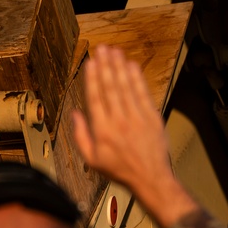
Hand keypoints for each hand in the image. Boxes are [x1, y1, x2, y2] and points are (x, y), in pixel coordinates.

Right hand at [71, 44, 196, 227]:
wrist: (151, 178)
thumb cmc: (120, 170)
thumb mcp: (91, 159)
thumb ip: (80, 136)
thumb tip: (75, 114)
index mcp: (103, 131)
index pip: (95, 98)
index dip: (92, 78)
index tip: (90, 63)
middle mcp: (119, 121)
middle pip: (111, 88)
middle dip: (105, 66)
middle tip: (101, 49)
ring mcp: (137, 118)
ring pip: (126, 87)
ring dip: (119, 67)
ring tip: (114, 51)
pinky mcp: (152, 117)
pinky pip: (143, 93)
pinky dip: (137, 78)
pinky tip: (131, 66)